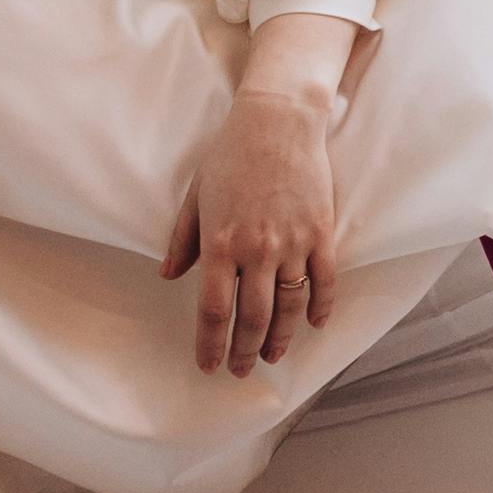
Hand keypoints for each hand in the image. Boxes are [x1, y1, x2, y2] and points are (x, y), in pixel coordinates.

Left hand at [165, 81, 344, 379]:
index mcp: (220, 244)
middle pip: (252, 318)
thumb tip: (168, 275)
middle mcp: (257, 251)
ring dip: (280, 338)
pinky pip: (323, 281)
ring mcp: (293, 243)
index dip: (210, 344)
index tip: (208, 364)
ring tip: (273, 356)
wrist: (277, 122)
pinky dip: (320, 307)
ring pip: (289, 306)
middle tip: (241, 370)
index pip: (214, 310)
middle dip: (245, 350)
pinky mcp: (321, 233)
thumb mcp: (195, 195)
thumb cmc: (230, 155)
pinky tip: (314, 324)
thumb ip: (183, 239)